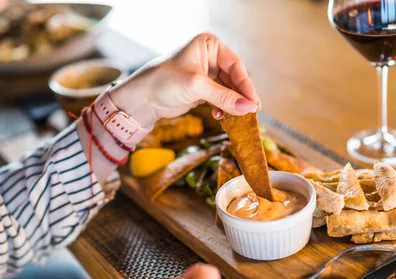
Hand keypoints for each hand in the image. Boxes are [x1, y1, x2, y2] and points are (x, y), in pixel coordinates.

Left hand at [109, 33, 259, 127]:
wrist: (141, 98)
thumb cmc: (163, 81)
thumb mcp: (196, 87)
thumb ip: (224, 97)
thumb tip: (249, 107)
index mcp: (209, 45)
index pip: (236, 66)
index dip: (246, 85)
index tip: (254, 103)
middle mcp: (210, 58)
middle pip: (235, 79)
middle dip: (240, 97)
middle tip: (249, 113)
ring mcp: (207, 75)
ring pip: (229, 91)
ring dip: (232, 105)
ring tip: (233, 117)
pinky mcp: (203, 90)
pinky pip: (221, 99)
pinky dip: (223, 108)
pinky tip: (220, 116)